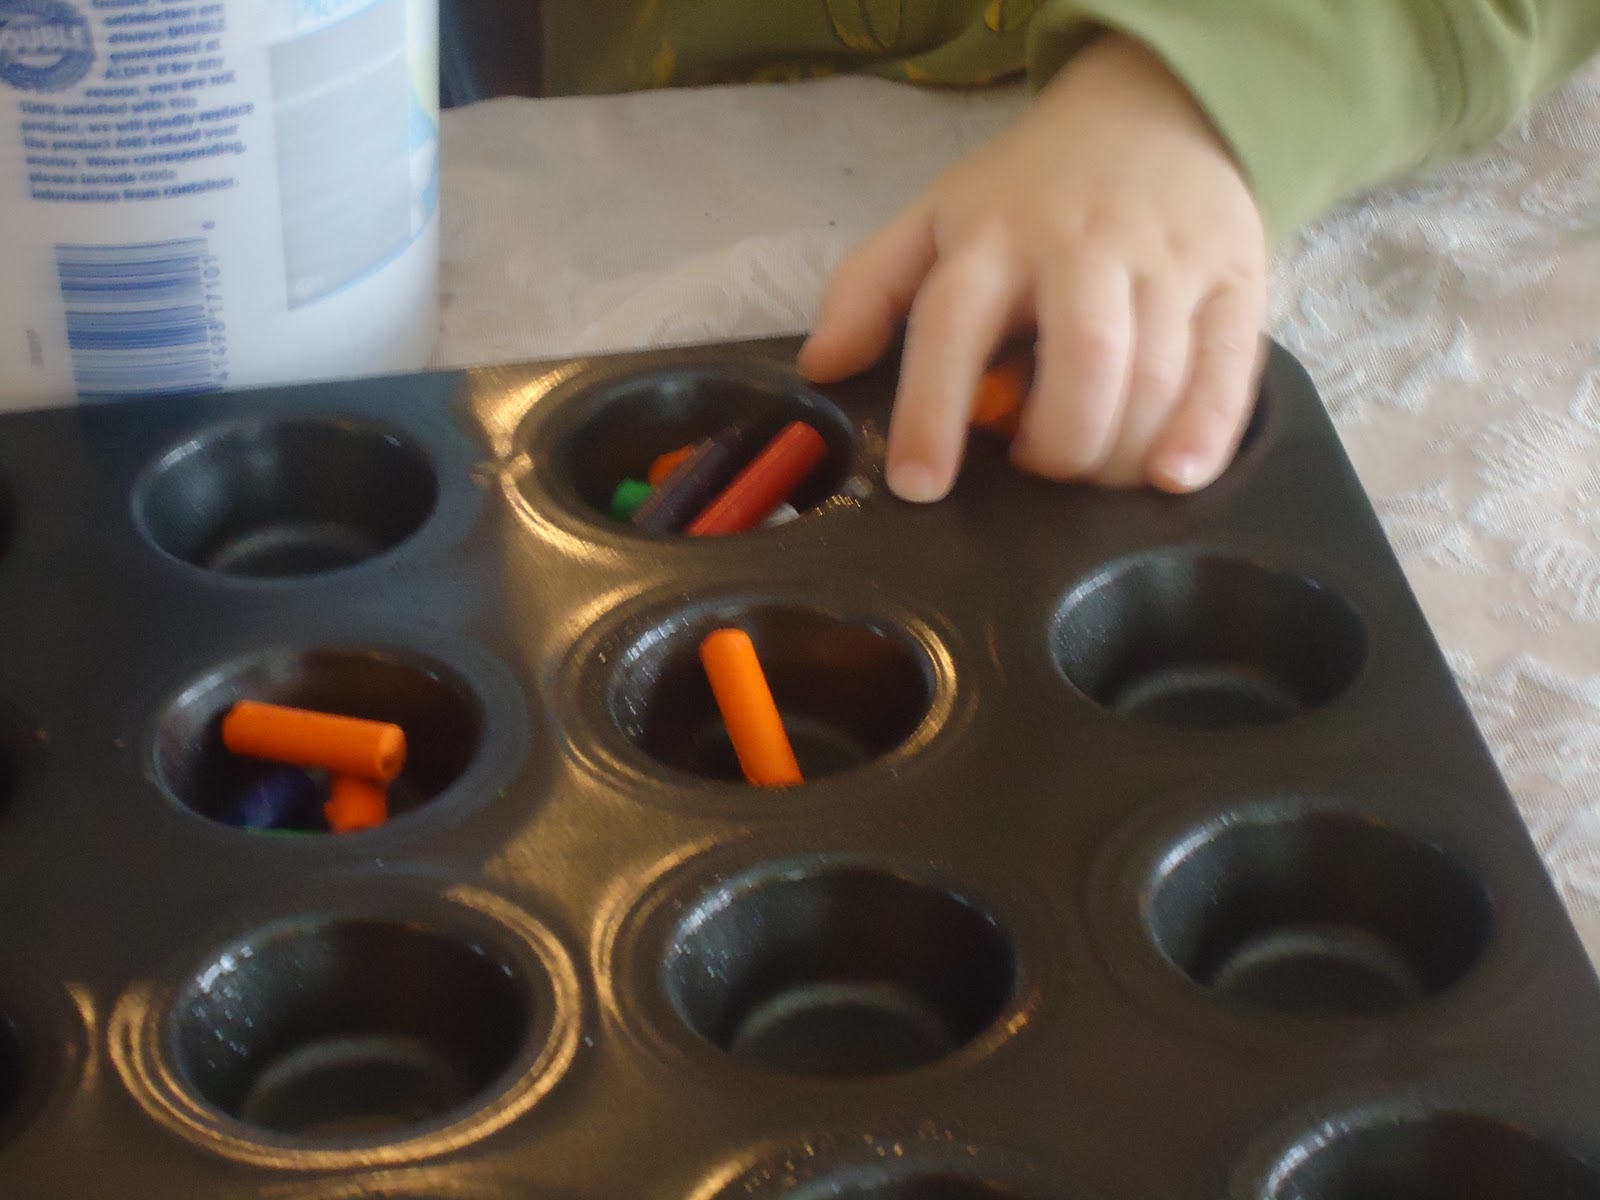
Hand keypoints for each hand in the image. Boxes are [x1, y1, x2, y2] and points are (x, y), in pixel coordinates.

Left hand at [796, 30, 1268, 499]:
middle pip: (1083, 358)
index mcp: (995, 236)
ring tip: (1089, 478)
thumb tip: (819, 371)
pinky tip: (1174, 477)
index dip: (933, 410)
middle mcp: (1084, 247)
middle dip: (1056, 444)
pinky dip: (1205, 431)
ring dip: (1117, 453)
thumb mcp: (935, 220)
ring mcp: (1167, 262)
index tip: (919, 486)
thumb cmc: (1030, 193)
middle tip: (1034, 472)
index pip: (954, 323)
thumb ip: (869, 289)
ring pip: (1155, 374)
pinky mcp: (1235, 281)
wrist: (1156, 114)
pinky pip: (1230, 368)